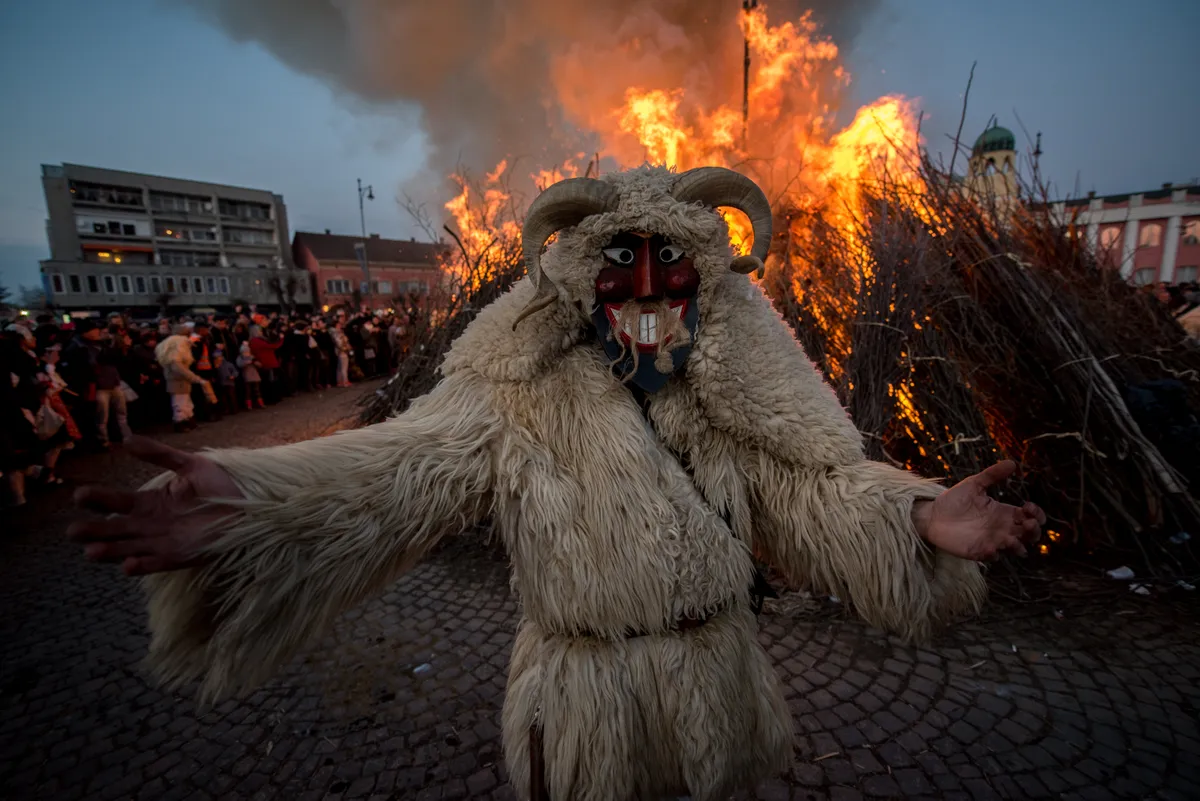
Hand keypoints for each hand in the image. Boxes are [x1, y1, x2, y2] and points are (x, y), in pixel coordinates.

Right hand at [68, 436, 242, 575]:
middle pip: (116, 529)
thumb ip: (159, 455)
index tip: (79, 495)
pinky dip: (142, 565)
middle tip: (73, 531)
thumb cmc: (221, 485)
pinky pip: (157, 563)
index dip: (98, 500)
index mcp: (151, 502)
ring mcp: (164, 542)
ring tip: (90, 551)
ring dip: (111, 551)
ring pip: (129, 548)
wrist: (250, 505)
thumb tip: (126, 440)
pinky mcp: (181, 556)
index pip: (117, 502)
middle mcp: (151, 524)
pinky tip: (127, 565)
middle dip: (94, 530)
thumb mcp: (189, 464)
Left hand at [913, 460, 1044, 560]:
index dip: (1036, 514)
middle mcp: (1002, 528)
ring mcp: (992, 541)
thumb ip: (992, 475)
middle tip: (1027, 523)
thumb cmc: (954, 499)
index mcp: (1004, 512)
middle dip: (1034, 531)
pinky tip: (990, 547)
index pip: (1031, 517)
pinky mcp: (979, 551)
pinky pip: (994, 557)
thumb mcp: (974, 484)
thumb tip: (1012, 463)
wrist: (932, 515)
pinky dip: (995, 554)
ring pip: (1017, 549)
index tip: (1027, 506)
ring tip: (1010, 538)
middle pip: (1030, 535)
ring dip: (1019, 545)